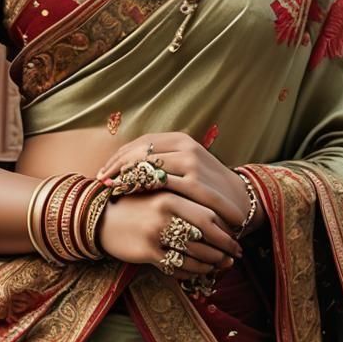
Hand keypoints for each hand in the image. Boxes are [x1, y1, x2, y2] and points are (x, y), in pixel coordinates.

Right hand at [96, 190, 241, 274]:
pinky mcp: (148, 252)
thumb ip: (182, 198)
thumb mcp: (158, 193)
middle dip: (224, 245)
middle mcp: (165, 213)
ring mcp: (156, 233)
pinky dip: (193, 271)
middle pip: (205, 233)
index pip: (208, 212)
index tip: (237, 233)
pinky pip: (178, 266)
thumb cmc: (134, 205)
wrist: (100, 218)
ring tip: (222, 264)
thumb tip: (215, 215)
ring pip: (194, 252)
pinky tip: (201, 271)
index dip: (225, 226)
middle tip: (236, 253)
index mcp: (171, 194)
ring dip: (212, 261)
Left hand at [97, 131, 264, 235]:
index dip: (118, 157)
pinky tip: (128, 195)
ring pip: (146, 164)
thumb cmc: (208, 187)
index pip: (141, 144)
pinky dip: (139, 187)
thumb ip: (162, 162)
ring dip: (123, 176)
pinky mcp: (194, 182)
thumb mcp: (186, 167)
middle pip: (139, 152)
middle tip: (100, 181)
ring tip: (110, 188)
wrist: (241, 202)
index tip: (103, 171)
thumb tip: (127, 167)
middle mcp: (185, 147)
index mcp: (181, 139)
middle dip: (116, 166)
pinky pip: (158, 182)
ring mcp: (190, 163)